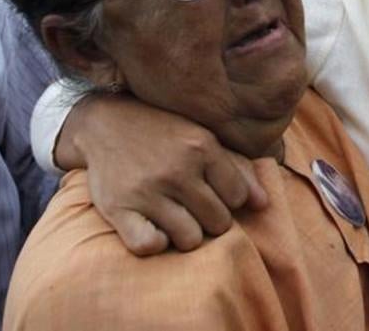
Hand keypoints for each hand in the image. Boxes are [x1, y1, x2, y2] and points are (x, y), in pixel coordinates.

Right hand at [62, 93, 267, 254]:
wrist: (105, 123)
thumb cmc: (165, 134)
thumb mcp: (203, 140)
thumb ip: (237, 170)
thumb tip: (263, 205)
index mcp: (203, 147)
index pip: (238, 197)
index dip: (229, 199)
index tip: (214, 192)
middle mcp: (177, 169)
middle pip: (219, 222)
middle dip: (211, 219)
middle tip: (194, 207)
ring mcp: (147, 190)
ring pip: (190, 239)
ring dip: (187, 234)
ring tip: (177, 218)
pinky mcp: (118, 208)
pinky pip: (149, 245)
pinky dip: (155, 243)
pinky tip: (154, 227)